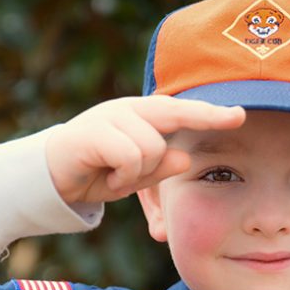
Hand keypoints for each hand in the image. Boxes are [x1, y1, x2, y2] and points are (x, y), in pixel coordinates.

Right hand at [45, 96, 244, 203]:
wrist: (49, 180)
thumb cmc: (96, 174)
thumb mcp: (134, 177)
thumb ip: (159, 168)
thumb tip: (185, 158)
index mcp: (140, 117)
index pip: (180, 111)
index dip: (210, 113)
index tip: (240, 114)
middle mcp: (128, 110)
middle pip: (174, 112)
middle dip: (206, 116)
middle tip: (237, 117)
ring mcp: (110, 117)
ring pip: (151, 146)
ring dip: (138, 173)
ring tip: (118, 179)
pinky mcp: (94, 132)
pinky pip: (129, 155)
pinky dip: (122, 176)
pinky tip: (108, 179)